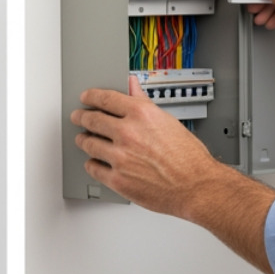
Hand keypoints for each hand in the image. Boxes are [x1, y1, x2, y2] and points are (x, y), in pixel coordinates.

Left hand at [70, 76, 220, 215]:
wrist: (196, 187)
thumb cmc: (188, 157)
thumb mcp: (167, 120)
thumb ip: (144, 102)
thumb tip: (132, 86)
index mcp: (141, 114)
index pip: (106, 99)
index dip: (91, 96)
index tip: (86, 97)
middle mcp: (128, 134)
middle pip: (92, 120)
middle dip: (81, 117)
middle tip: (78, 117)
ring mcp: (120, 157)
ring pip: (88, 143)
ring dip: (84, 140)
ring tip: (84, 140)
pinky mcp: (117, 180)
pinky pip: (93, 167)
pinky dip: (92, 163)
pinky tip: (94, 161)